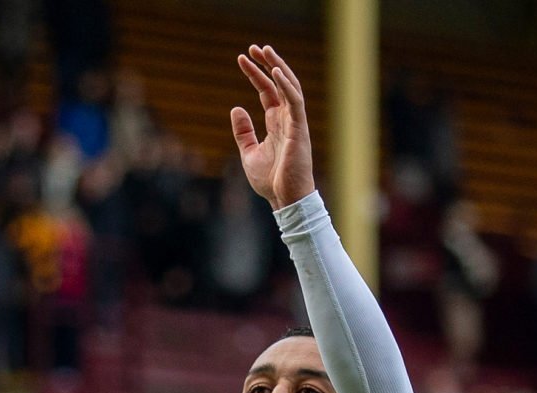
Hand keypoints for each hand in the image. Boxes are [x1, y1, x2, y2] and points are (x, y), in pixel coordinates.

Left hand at [230, 44, 316, 209]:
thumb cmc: (271, 181)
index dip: (255, 74)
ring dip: (277, 67)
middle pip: (278, 83)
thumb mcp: (248, 153)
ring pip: (289, 86)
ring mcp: (295, 122)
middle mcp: (287, 118)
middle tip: (254, 47)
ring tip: (264, 51)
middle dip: (267, 63)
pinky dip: (286, 85)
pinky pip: (295, 101)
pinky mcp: (299, 129)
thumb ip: (243, 131)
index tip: (242, 59)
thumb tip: (236, 107)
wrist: (285, 200)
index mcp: (276, 123)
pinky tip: (274, 72)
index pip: (267, 91)